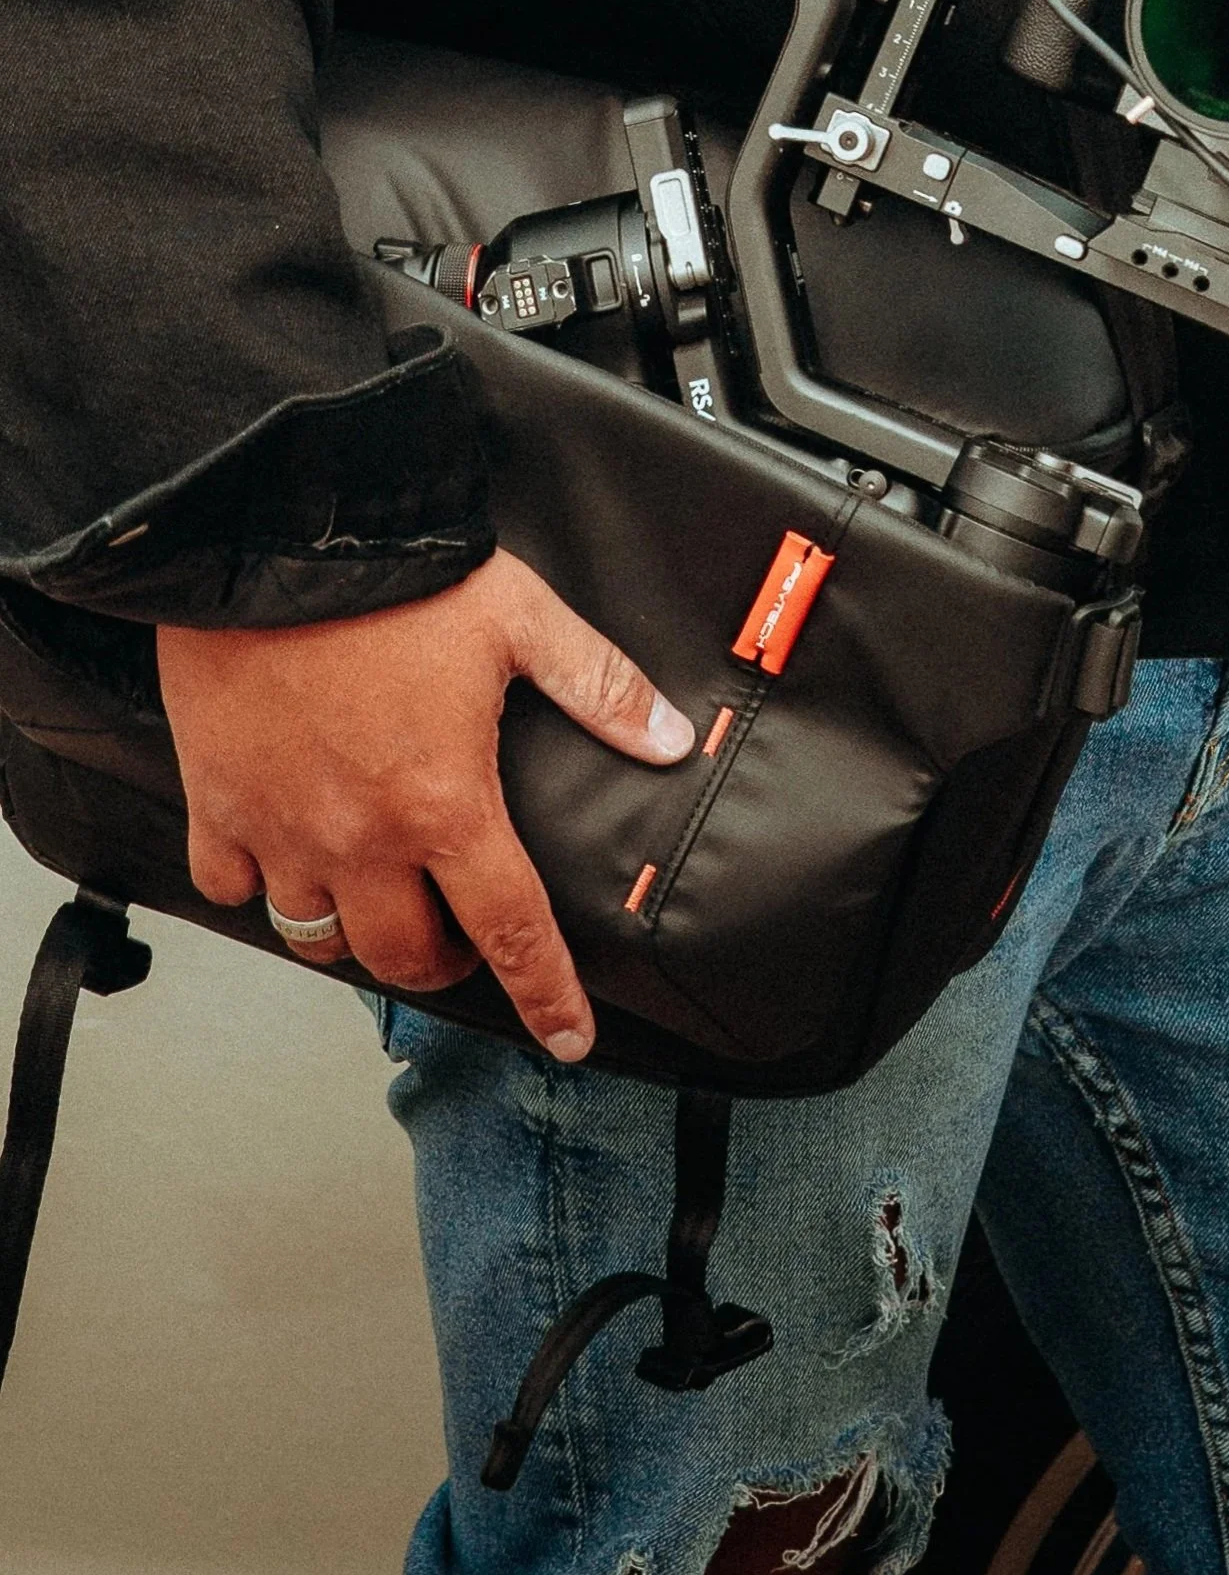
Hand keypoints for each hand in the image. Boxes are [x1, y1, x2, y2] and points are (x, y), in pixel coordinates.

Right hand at [156, 548, 694, 1059]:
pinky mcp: (216, 802)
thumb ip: (598, 685)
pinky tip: (284, 860)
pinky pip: (229, 886)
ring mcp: (281, 828)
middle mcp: (361, 837)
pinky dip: (257, 888)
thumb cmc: (392, 579)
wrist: (267, 539)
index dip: (547, 994)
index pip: (512, 931)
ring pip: (316, 937)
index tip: (567, 1035)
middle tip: (463, 935)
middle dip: (444, 963)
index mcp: (445, 803)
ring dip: (356, 934)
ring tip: (380, 903)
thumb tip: (666, 736)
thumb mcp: (520, 620)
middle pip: (405, 958)